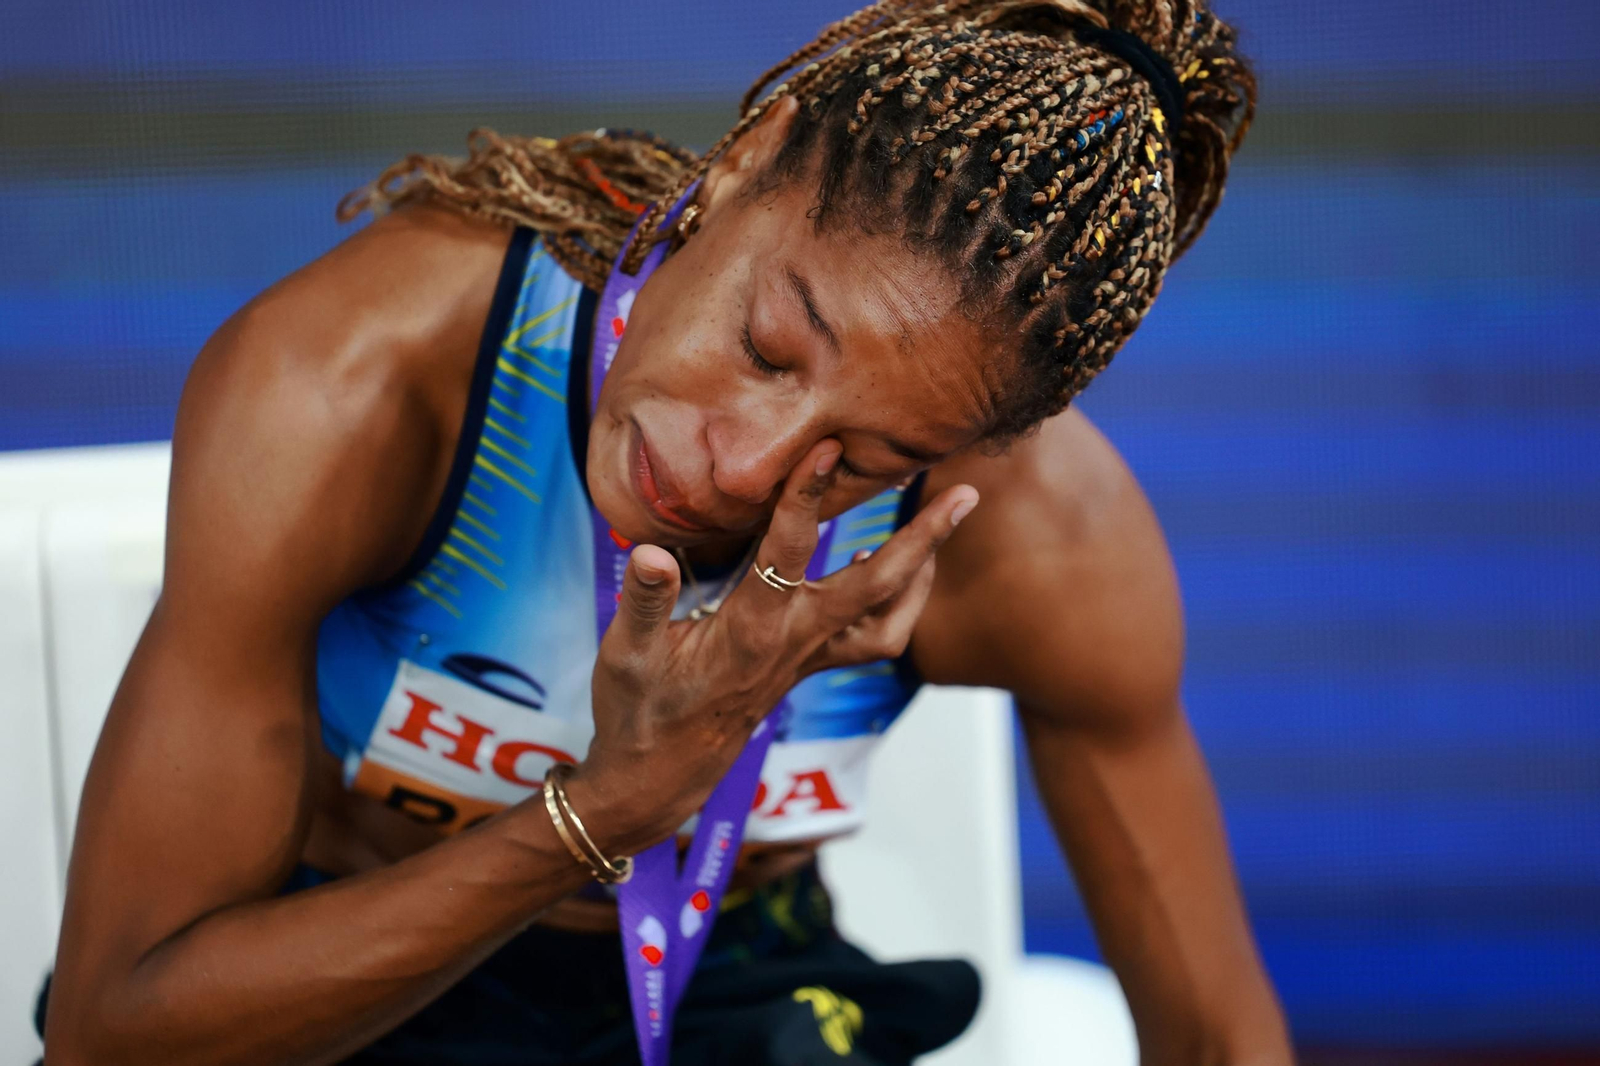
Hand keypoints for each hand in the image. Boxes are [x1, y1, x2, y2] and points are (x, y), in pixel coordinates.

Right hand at [570, 440, 977, 852]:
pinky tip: (879, 560)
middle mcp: (793, 643)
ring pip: (889, 619)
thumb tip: (650, 552)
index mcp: (751, 631)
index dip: (805, 498)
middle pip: (876, 587)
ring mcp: (807, 658)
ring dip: (921, 572)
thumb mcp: (625, 654)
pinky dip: (893, 600)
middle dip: (923, 538)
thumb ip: (644, 601)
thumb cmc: (639, 711)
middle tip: (963, 492)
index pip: (785, 552)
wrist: (657, 776)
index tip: (827, 448)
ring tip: (941, 522)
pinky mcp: (808, 666)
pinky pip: (871, 636)